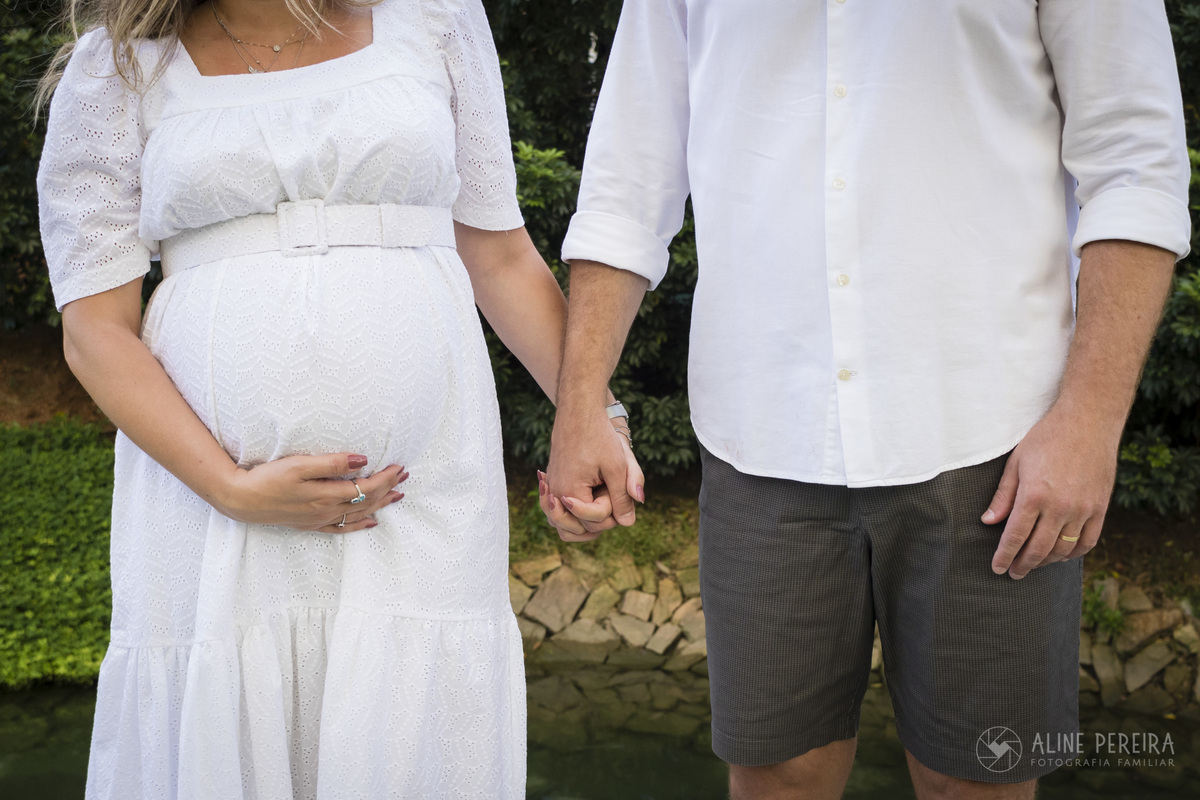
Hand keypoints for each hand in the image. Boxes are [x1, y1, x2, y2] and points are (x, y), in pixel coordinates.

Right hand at [215, 453, 408, 533]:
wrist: (241, 500)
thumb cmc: (268, 478)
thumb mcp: (299, 464)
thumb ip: (331, 463)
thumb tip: (362, 460)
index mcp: (327, 495)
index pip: (367, 488)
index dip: (386, 478)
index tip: (399, 467)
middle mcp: (327, 511)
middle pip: (367, 501)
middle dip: (388, 488)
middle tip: (405, 476)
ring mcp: (320, 520)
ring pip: (359, 514)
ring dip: (380, 504)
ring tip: (397, 496)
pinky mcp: (310, 524)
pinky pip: (343, 527)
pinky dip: (360, 524)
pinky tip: (371, 522)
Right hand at [543, 413, 644, 541]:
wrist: (578, 411)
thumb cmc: (599, 436)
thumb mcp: (617, 467)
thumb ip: (623, 497)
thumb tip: (627, 523)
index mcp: (569, 493)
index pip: (595, 522)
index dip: (613, 512)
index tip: (618, 489)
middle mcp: (555, 494)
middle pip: (579, 527)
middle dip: (599, 517)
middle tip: (611, 496)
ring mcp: (551, 488)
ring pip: (564, 523)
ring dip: (582, 521)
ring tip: (601, 511)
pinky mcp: (552, 481)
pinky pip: (558, 510)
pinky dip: (571, 512)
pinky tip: (583, 504)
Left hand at [984, 403, 1118, 578]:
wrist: (1088, 421)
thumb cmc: (1047, 438)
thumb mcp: (1016, 463)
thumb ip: (1003, 496)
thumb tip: (988, 521)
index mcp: (1034, 496)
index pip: (1015, 537)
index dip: (1004, 556)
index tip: (997, 568)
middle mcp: (1060, 508)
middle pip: (1038, 549)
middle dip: (1023, 565)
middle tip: (1013, 573)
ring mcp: (1083, 510)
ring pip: (1063, 549)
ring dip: (1046, 562)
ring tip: (1033, 565)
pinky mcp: (1101, 508)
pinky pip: (1088, 541)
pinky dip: (1073, 553)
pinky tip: (1062, 555)